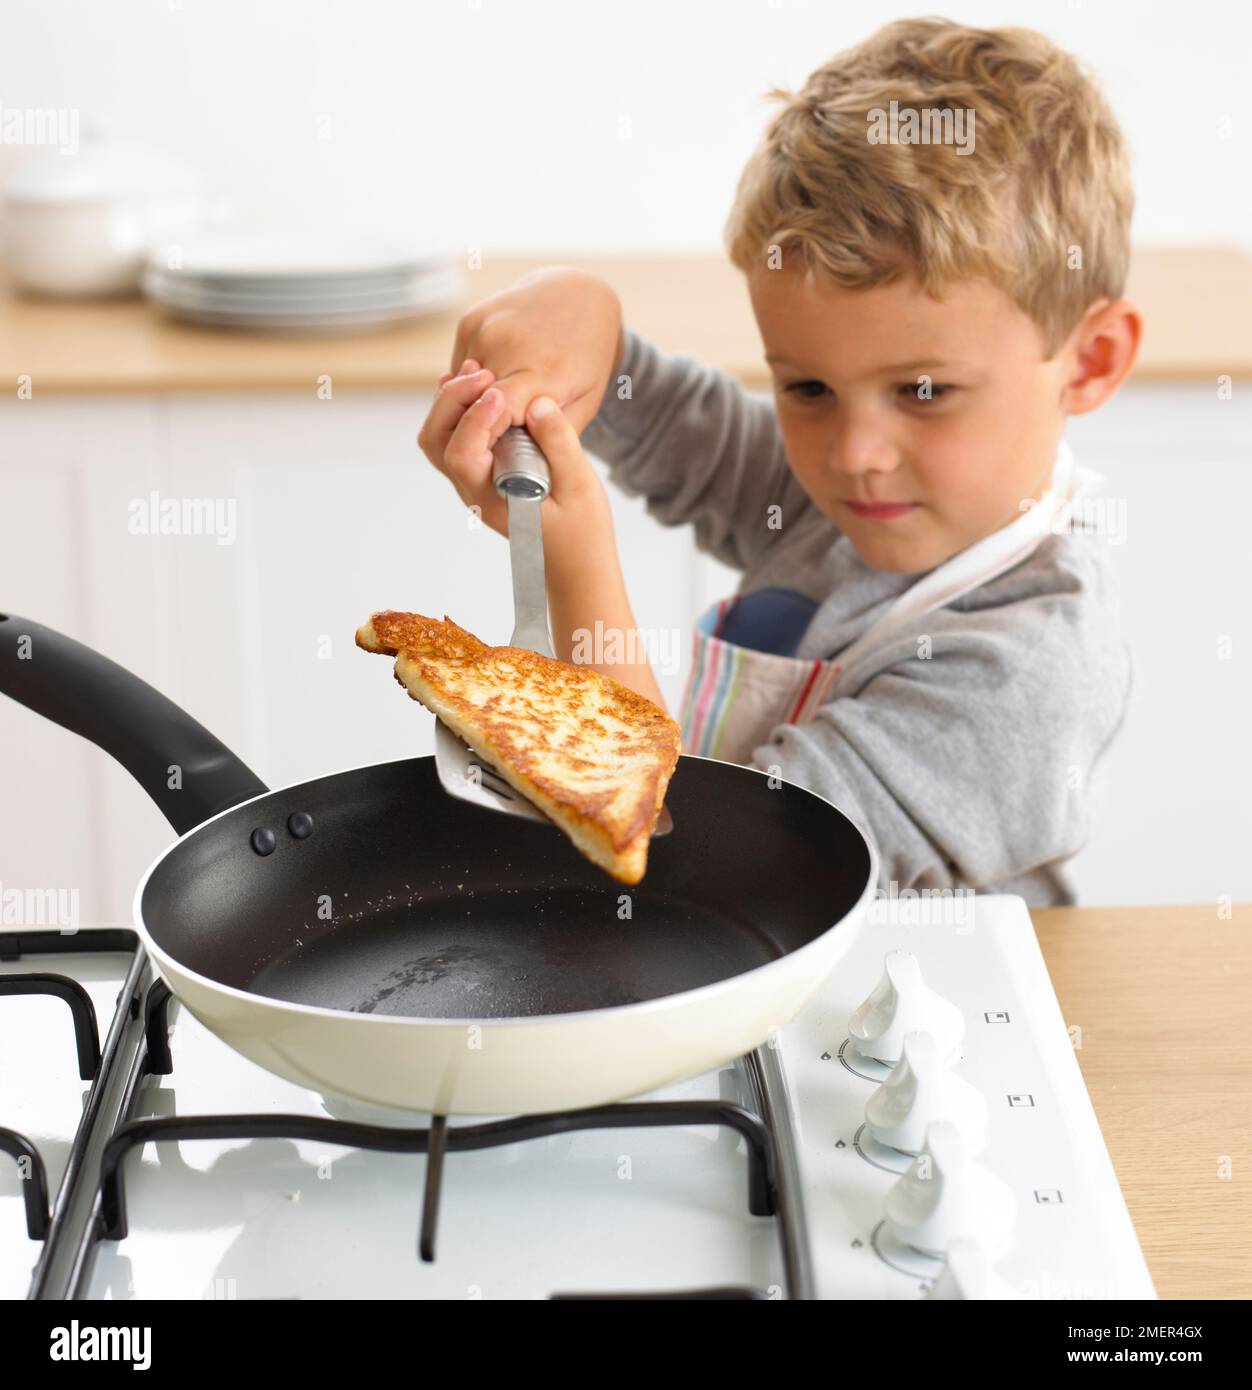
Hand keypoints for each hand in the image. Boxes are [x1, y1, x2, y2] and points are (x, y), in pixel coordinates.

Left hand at [418, 364, 613, 546]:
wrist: (577, 563)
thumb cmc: (581, 533)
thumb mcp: (580, 487)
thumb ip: (559, 444)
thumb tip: (537, 403)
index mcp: (492, 499)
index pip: (461, 456)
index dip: (474, 419)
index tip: (500, 393)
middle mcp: (473, 490)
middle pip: (436, 441)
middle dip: (452, 401)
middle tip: (485, 373)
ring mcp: (475, 481)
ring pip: (440, 437)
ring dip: (454, 400)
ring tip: (481, 371)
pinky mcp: (485, 471)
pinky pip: (458, 436)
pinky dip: (463, 407)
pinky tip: (483, 384)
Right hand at [448, 266, 623, 445]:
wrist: (579, 295)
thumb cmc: (587, 356)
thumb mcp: (587, 401)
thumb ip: (554, 433)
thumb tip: (520, 458)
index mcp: (542, 372)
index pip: (497, 416)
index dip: (491, 438)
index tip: (494, 454)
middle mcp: (507, 347)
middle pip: (474, 404)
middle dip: (482, 425)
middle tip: (500, 434)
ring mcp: (485, 330)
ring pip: (461, 387)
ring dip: (474, 401)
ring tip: (502, 399)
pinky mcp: (470, 321)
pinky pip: (458, 365)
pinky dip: (471, 379)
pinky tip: (497, 373)